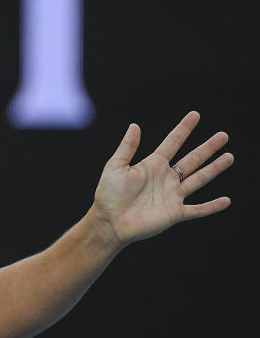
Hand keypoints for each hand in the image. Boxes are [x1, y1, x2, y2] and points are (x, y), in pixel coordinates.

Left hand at [92, 111, 232, 245]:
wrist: (109, 222)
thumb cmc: (108, 194)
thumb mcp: (116, 166)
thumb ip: (127, 147)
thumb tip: (135, 125)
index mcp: (152, 165)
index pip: (172, 143)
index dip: (183, 129)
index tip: (194, 115)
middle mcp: (166, 178)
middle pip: (192, 159)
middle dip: (208, 148)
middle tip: (223, 135)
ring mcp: (172, 195)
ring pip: (199, 179)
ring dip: (214, 169)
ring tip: (229, 157)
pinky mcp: (175, 213)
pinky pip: (197, 209)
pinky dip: (212, 206)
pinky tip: (226, 201)